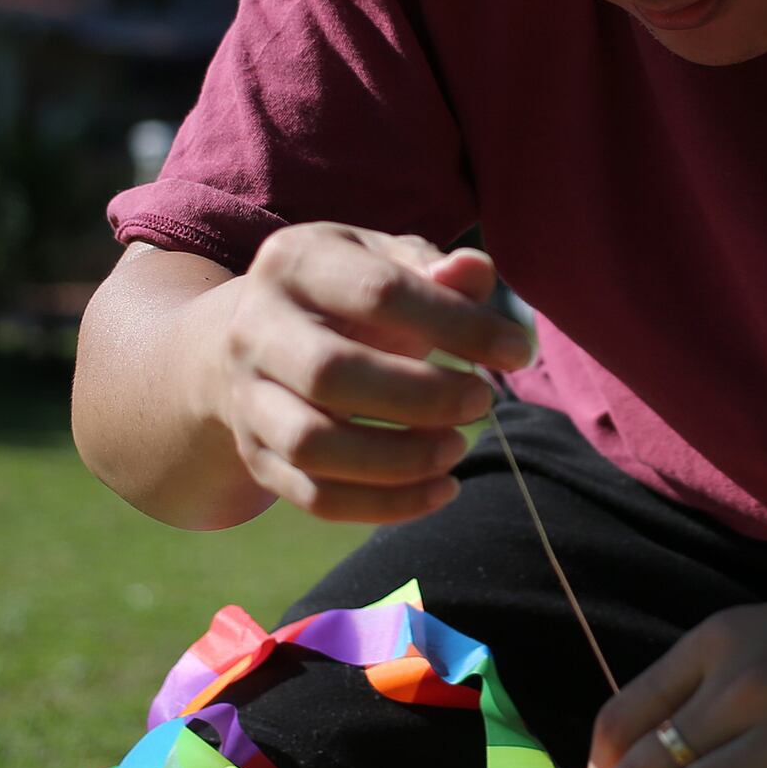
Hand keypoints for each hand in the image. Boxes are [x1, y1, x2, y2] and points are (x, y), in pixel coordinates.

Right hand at [209, 223, 534, 522]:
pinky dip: (386, 505)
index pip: (379, 293)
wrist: (263, 337)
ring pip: (313, 445)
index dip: (457, 325)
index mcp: (295, 263)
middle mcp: (255, 329)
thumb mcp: (387, 262)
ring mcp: (247, 398)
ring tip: (457, 448)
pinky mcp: (257, 456)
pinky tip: (441, 490)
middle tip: (483, 401)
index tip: (518, 352)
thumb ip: (434, 268)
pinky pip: (316, 497)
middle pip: (330, 374)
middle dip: (422, 396)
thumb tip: (475, 272)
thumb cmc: (350, 295)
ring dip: (399, 459)